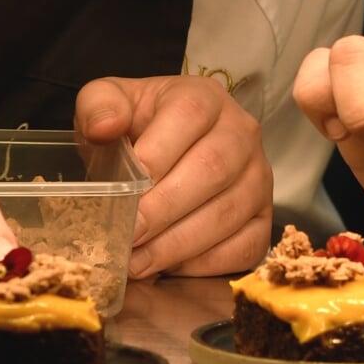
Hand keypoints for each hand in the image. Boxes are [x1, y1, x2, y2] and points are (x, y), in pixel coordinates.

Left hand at [74, 75, 270, 278]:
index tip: (122, 189)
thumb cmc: (138, 129)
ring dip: (177, 244)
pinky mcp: (264, 218)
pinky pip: (245, 246)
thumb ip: (99, 105)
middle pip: (212, 169)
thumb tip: (105, 127)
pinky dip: (204, 263)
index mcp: (205, 98)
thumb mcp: (110, 103)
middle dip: (163, 210)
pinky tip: (169, 266)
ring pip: (228, 213)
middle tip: (126, 235)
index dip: (157, 154)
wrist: (165, 150)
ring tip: (137, 261)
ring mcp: (258, 177)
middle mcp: (241, 133)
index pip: (189, 116)